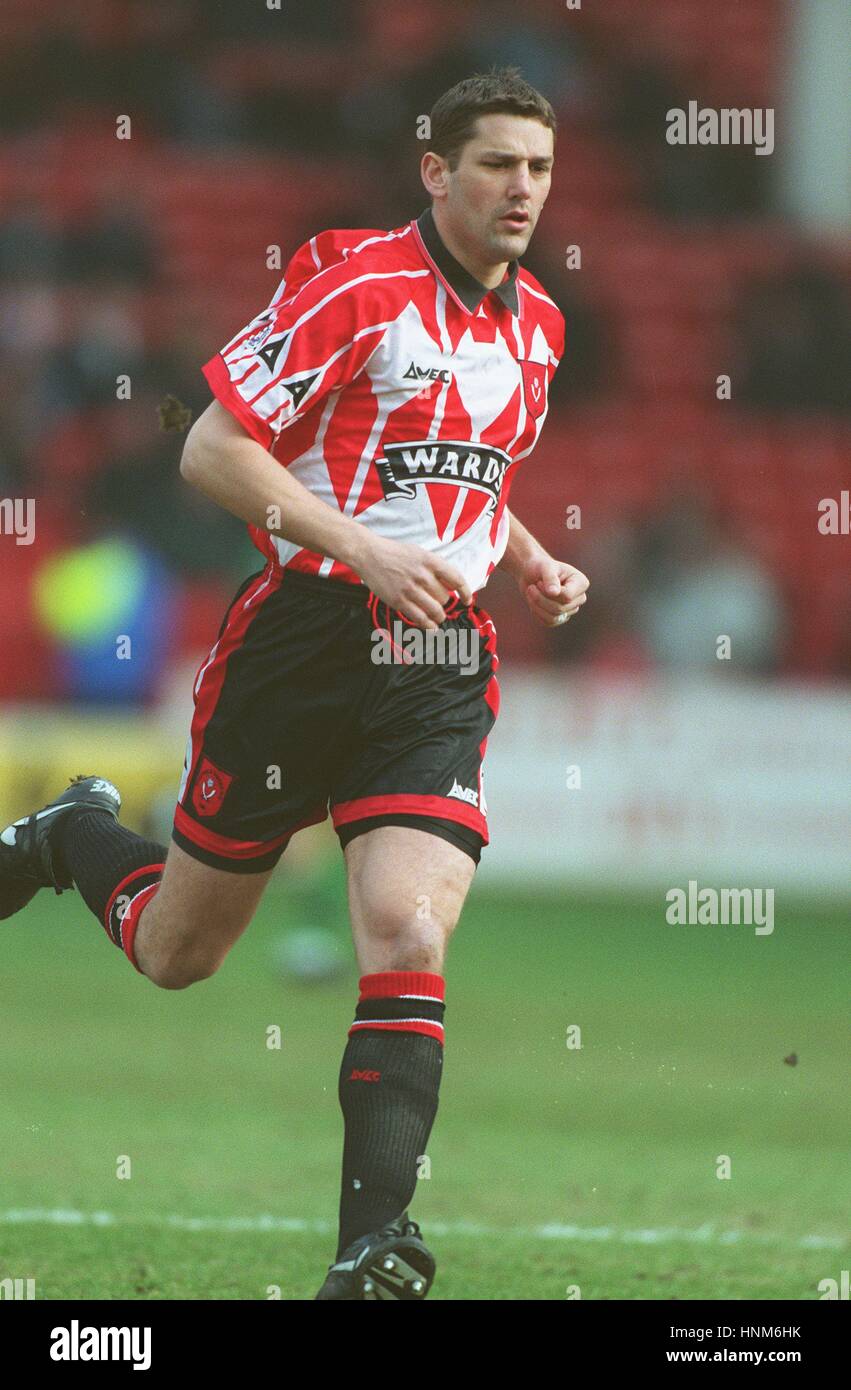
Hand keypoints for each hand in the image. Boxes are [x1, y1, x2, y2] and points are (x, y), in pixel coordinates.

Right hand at [357, 536, 472, 628]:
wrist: (369, 554)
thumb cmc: (395, 553)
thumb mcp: (419, 553)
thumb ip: (435, 568)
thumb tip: (450, 586)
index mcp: (430, 561)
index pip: (456, 579)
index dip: (465, 592)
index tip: (467, 601)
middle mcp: (423, 576)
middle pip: (444, 598)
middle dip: (444, 602)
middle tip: (437, 602)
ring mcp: (410, 589)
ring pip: (435, 611)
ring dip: (439, 617)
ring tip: (438, 617)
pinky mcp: (399, 601)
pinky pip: (420, 618)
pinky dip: (428, 626)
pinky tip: (431, 628)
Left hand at [518, 554, 588, 627]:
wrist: (531, 574)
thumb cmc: (540, 567)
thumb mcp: (545, 567)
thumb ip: (550, 578)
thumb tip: (554, 593)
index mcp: (581, 583)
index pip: (567, 597)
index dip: (549, 593)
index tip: (539, 583)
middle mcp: (580, 598)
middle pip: (560, 608)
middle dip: (541, 599)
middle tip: (531, 588)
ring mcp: (571, 609)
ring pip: (554, 617)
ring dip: (537, 606)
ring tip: (530, 593)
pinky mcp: (560, 618)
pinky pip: (548, 622)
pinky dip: (537, 613)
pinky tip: (533, 602)